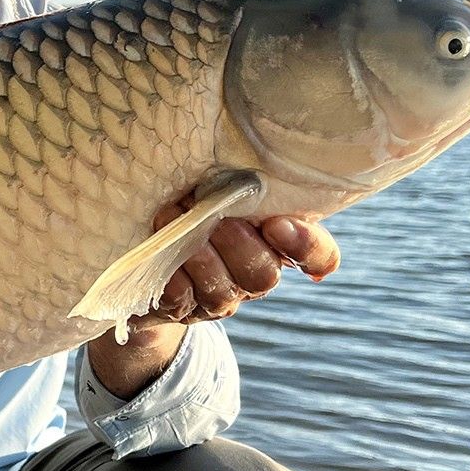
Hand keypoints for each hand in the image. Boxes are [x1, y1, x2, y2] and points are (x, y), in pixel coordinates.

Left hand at [85, 208, 340, 402]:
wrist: (150, 257)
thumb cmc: (197, 208)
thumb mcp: (225, 191)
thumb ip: (242, 184)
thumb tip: (242, 161)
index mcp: (277, 245)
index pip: (319, 257)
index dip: (307, 247)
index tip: (277, 225)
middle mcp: (253, 277)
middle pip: (264, 276)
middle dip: (239, 247)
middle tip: (218, 221)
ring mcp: (217, 298)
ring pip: (221, 291)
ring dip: (199, 255)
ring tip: (174, 219)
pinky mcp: (180, 309)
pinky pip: (180, 300)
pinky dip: (172, 277)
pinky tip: (162, 253)